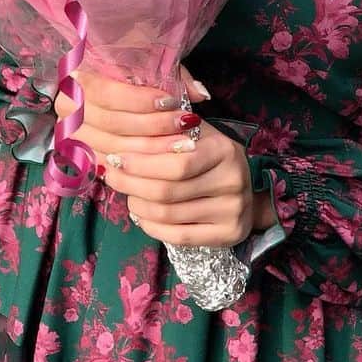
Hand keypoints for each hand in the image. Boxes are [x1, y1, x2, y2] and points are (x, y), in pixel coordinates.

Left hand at [53, 66, 258, 246]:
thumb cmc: (211, 158)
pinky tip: (142, 216)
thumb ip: (170, 128)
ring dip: (138, 206)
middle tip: (112, 178)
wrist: (249, 192)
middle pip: (168, 191)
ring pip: (169, 214)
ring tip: (128, 195)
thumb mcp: (198, 135)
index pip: (176, 163)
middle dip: (132, 185)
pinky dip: (152, 228)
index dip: (140, 164)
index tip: (115, 159)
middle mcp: (233, 180)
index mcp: (224, 150)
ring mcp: (233, 210)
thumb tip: (129, 125)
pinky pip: (179, 236)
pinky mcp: (230, 234)